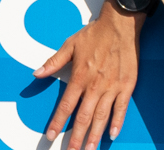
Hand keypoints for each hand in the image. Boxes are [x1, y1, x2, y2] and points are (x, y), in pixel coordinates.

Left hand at [38, 0, 141, 149]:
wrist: (119, 27)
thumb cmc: (93, 35)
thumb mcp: (69, 45)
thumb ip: (53, 62)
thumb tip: (36, 74)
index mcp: (80, 77)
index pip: (66, 106)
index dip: (58, 123)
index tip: (51, 136)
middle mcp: (96, 86)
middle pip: (84, 117)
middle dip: (76, 137)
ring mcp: (112, 88)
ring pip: (103, 117)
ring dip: (95, 135)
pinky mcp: (127, 87)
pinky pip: (122, 109)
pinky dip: (118, 123)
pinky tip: (112, 135)